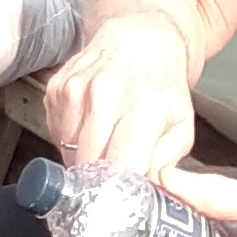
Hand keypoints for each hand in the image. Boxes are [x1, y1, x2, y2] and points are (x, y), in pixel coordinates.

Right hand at [45, 15, 198, 173]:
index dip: (122, 188)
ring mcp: (76, 89)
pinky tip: (89, 126)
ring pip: (68, 150)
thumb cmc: (161, 85)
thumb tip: (147, 187)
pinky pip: (55, 132)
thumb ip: (167, 161)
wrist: (139, 40)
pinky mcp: (57, 88)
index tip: (125, 196)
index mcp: (142, 106)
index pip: (121, 165)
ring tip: (104, 146)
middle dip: (100, 179)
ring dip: (83, 158)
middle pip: (89, 161)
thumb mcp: (181, 123)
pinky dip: (69, 139)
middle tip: (112, 179)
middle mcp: (105, 94)